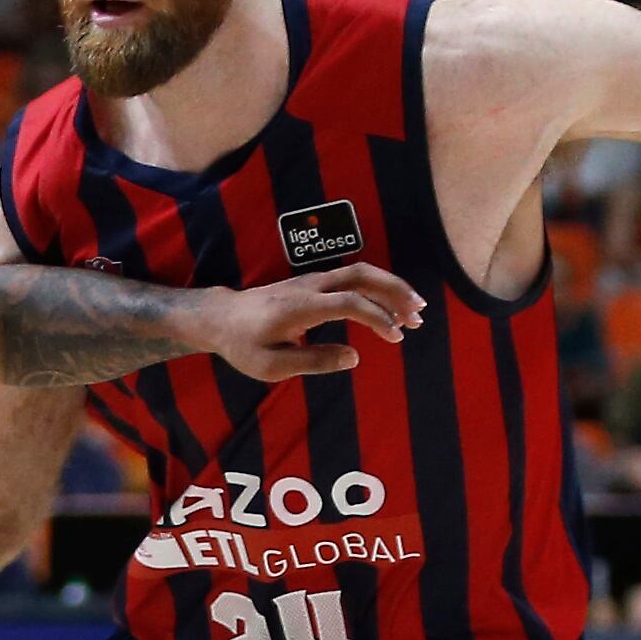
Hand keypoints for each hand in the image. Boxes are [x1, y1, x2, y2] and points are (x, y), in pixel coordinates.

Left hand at [199, 265, 427, 380]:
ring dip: (390, 288)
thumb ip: (313, 362)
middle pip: (362, 275)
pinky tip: (391, 308)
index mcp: (300, 307)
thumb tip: (354, 358)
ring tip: (414, 312)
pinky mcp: (314, 283)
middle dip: (395, 292)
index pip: (349, 303)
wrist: (221, 318)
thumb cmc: (244, 345)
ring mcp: (312, 280)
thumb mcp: (272, 366)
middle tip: (419, 315)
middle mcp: (310, 286)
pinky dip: (376, 289)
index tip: (396, 336)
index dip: (377, 317)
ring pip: (360, 273)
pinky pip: (352, 279)